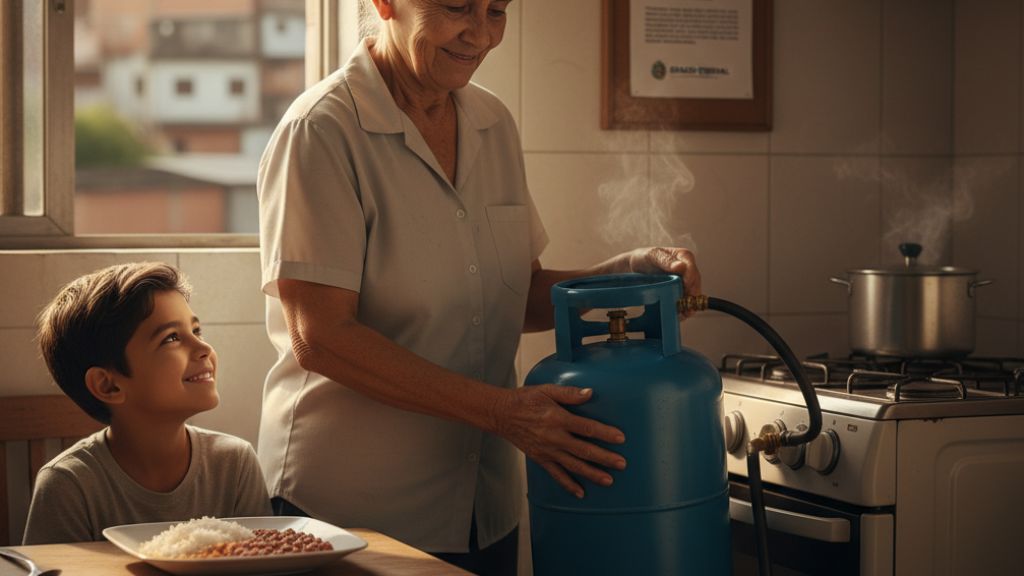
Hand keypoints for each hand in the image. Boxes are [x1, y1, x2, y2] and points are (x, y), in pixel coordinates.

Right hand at [492, 385, 625, 497]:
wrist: (501, 414)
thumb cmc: (525, 400)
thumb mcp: (546, 390)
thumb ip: (569, 393)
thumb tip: (590, 393)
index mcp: (557, 418)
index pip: (586, 427)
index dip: (605, 433)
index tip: (620, 438)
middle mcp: (554, 437)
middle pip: (584, 450)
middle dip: (604, 458)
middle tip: (621, 464)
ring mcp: (547, 450)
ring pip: (573, 465)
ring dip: (592, 473)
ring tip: (608, 480)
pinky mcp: (540, 459)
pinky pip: (556, 474)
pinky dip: (568, 485)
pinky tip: (581, 493)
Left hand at [626, 247, 701, 316]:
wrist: (635, 267)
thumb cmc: (645, 257)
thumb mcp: (653, 256)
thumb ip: (666, 261)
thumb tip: (681, 267)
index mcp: (684, 257)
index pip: (692, 269)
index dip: (691, 278)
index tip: (685, 286)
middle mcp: (687, 269)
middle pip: (694, 284)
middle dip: (691, 296)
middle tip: (686, 306)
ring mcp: (684, 281)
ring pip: (692, 294)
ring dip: (688, 305)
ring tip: (682, 314)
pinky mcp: (679, 291)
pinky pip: (685, 300)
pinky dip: (683, 308)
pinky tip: (678, 314)